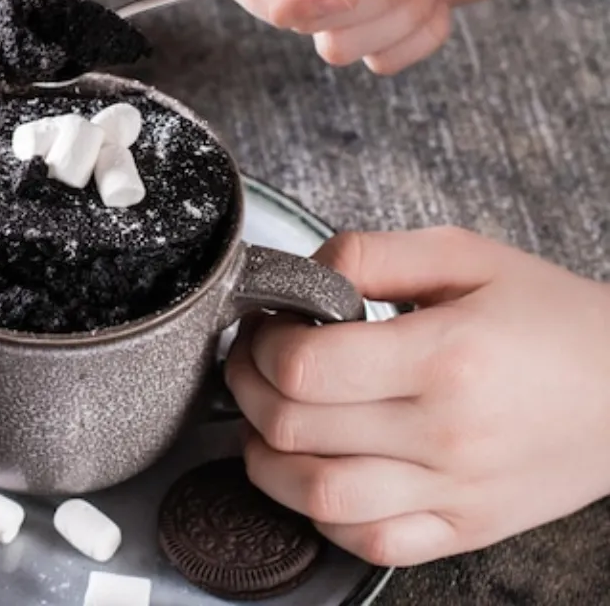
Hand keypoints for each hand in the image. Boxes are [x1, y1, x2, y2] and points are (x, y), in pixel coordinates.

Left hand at [224, 227, 609, 565]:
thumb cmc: (552, 319)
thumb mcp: (467, 255)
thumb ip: (372, 254)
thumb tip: (301, 276)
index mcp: (445, 357)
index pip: (304, 367)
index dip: (261, 345)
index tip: (265, 328)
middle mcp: (447, 434)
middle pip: (294, 428)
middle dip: (245, 390)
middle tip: (252, 365)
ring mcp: (455, 491)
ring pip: (318, 498)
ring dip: (267, 460)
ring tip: (267, 424)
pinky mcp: (465, 528)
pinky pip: (368, 543)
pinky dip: (322, 516)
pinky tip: (318, 474)